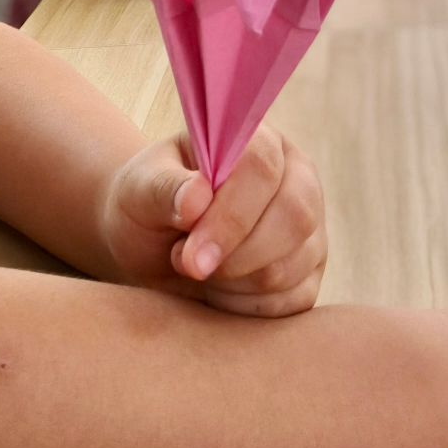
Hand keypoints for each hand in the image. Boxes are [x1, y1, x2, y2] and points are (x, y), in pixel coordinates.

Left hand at [100, 127, 325, 316]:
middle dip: (235, 254)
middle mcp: (296, 178)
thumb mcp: (138, 190)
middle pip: (294, 216)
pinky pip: (291, 301)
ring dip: (232, 281)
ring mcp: (309, 229)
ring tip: (195, 266)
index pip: (262, 166)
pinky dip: (244, 306)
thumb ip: (163, 188)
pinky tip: (215, 289)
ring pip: (291, 265)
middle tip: (188, 265)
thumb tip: (197, 198)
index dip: (231, 214)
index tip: (190, 254)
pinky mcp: (309, 275)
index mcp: (258, 141)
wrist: (151, 245)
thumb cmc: (147, 206)